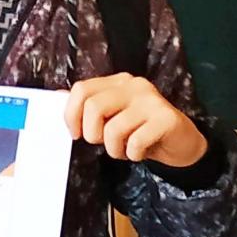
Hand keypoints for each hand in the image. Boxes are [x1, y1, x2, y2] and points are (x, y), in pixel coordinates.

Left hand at [64, 73, 207, 166]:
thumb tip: (56, 96)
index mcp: (117, 82)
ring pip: (114, 128)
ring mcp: (152, 100)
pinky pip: (136, 141)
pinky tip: (140, 152)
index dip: (71, 114)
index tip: (74, 133)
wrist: (180, 143)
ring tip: (124, 149)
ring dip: (114, 149)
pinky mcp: (167, 119)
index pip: (81, 89)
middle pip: (94, 107)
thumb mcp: (111, 117)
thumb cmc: (140, 130)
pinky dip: (133, 154)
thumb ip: (86, 107)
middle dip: (92, 133)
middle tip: (102, 143)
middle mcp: (134, 85)